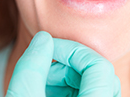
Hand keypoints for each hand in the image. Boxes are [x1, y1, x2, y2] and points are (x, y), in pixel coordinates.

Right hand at [6, 31, 120, 96]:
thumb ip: (31, 68)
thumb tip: (43, 39)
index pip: (98, 66)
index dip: (71, 50)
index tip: (48, 48)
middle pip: (97, 71)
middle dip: (67, 62)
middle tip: (43, 67)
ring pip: (95, 81)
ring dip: (68, 74)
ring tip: (44, 82)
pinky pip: (91, 91)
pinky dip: (70, 86)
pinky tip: (51, 91)